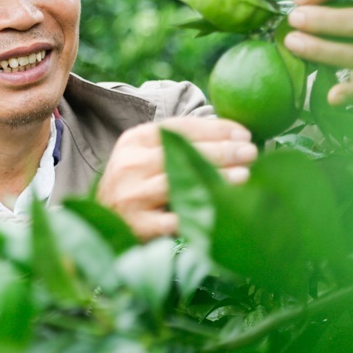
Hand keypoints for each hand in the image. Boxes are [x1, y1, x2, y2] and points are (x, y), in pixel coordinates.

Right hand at [96, 117, 255, 239]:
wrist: (102, 221)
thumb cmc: (137, 184)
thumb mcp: (147, 156)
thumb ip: (180, 143)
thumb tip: (234, 135)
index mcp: (135, 140)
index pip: (180, 128)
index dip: (215, 129)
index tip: (244, 132)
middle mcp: (130, 164)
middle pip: (181, 152)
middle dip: (222, 150)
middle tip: (251, 152)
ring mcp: (132, 195)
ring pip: (179, 181)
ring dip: (215, 177)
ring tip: (244, 175)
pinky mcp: (138, 224)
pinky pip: (175, 219)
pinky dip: (200, 211)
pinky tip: (225, 208)